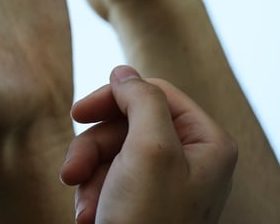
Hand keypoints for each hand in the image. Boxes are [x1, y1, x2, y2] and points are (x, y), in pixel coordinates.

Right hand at [62, 65, 236, 223]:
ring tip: (83, 205)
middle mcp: (191, 159)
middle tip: (72, 171)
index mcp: (207, 142)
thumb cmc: (149, 220)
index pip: (154, 92)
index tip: (78, 113)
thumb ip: (142, 100)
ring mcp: (166, 182)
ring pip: (111, 149)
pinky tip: (89, 216)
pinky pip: (107, 177)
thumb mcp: (149, 149)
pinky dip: (91, 193)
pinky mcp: (143, 202)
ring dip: (88, 174)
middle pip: (127, 121)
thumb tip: (124, 72)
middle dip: (94, 147)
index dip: (114, 98)